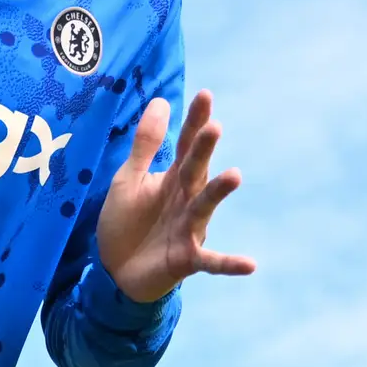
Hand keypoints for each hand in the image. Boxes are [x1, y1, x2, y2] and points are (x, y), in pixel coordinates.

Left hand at [93, 90, 253, 304]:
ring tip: (234, 176)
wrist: (116, 271)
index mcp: (173, 178)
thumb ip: (146, 144)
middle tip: (214, 127)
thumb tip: (161, 101)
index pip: (186, 145)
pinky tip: (250, 264)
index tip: (205, 95)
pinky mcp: (187, 258)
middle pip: (196, 170)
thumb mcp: (129, 179)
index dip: (194, 122)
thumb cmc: (127, 221)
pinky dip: (229, 263)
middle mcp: (187, 199)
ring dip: (218, 192)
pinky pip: (211, 261)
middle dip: (204, 150)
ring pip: (204, 206)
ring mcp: (190, 228)